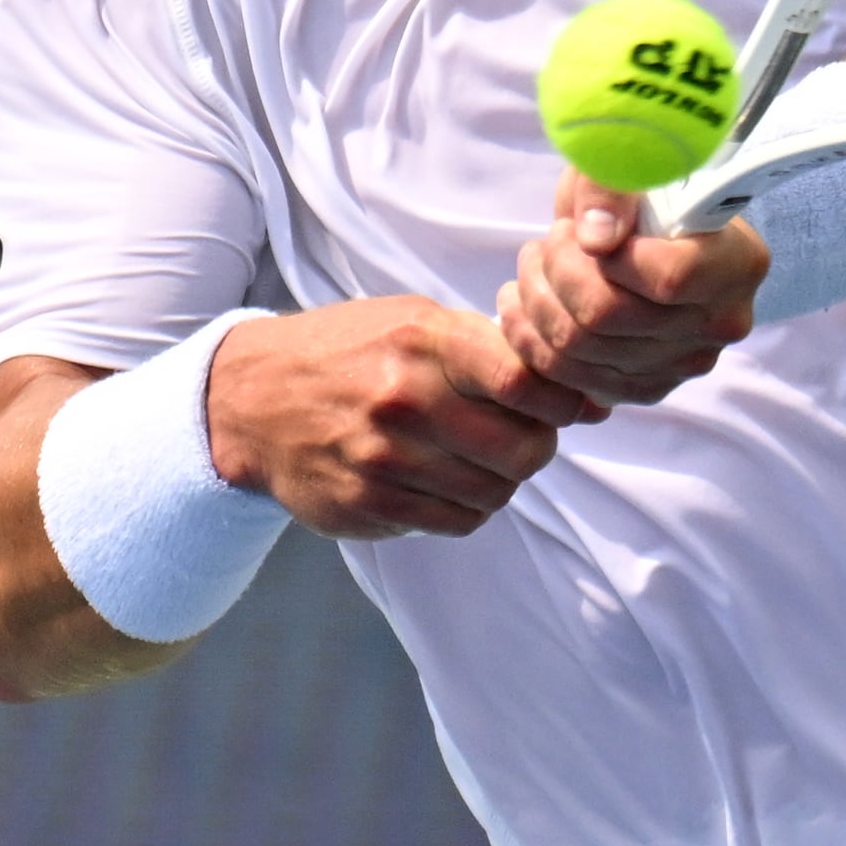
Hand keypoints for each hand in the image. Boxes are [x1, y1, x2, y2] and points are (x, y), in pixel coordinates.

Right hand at [204, 296, 590, 538]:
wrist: (251, 400)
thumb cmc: (354, 352)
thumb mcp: (416, 323)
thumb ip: (499, 352)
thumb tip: (594, 400)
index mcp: (422, 342)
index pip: (525, 381)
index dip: (563, 402)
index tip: (565, 406)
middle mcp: (402, 400)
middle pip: (524, 449)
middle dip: (538, 448)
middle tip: (522, 437)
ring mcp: (381, 458)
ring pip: (495, 492)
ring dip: (502, 481)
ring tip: (476, 457)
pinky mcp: (365, 505)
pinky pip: (456, 521)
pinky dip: (467, 507)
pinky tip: (444, 481)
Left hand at [498, 172, 768, 408]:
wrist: (650, 229)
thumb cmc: (643, 188)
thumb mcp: (626, 159)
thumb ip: (611, 188)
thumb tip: (596, 239)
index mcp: (737, 264)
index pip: (668, 277)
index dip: (609, 256)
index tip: (587, 229)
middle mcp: (721, 324)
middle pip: (607, 316)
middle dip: (557, 271)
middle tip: (548, 241)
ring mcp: (683, 364)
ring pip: (577, 349)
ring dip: (535, 301)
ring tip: (534, 264)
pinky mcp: (644, 387)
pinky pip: (568, 378)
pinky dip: (531, 339)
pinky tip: (527, 301)